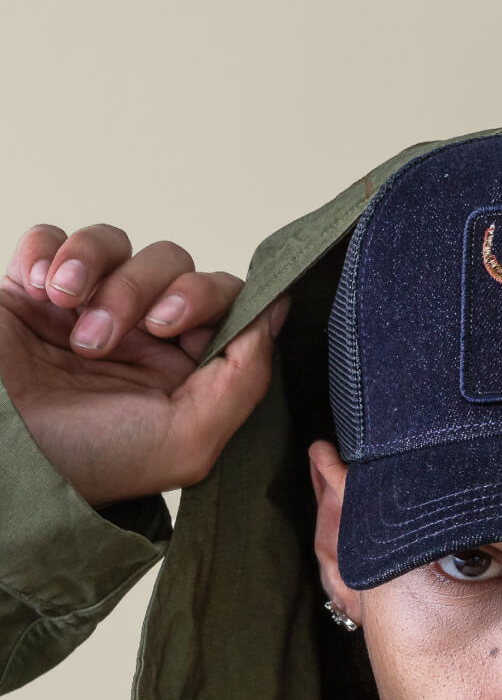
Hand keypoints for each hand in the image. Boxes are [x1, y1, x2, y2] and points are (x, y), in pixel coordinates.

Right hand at [0, 223, 287, 506]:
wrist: (0, 457)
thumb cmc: (91, 461)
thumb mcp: (188, 440)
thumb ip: (244, 378)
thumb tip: (276, 312)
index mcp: (184, 371)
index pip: (224, 301)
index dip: (208, 298)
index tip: (175, 326)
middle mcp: (142, 337)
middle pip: (173, 266)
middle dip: (143, 290)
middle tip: (107, 337)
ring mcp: (87, 308)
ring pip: (115, 244)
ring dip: (94, 272)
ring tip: (65, 313)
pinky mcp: (35, 289)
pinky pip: (54, 237)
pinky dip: (49, 253)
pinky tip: (38, 290)